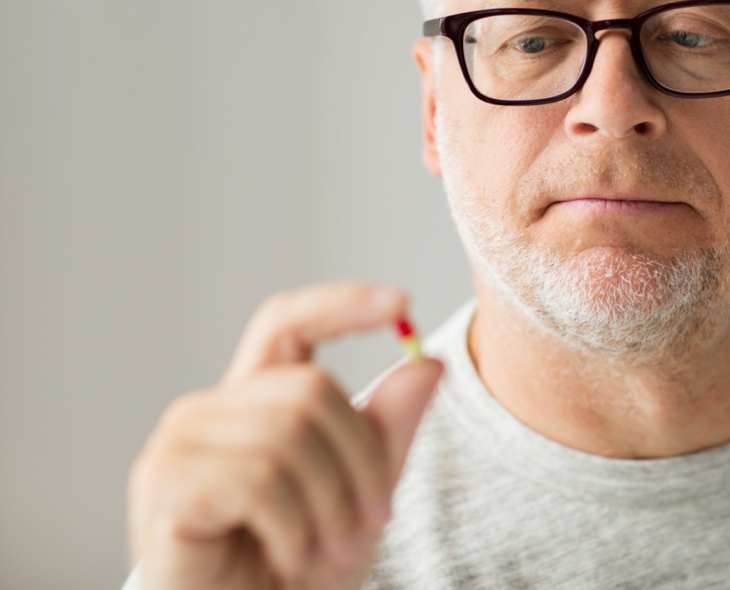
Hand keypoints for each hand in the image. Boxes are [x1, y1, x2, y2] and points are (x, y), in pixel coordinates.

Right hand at [127, 283, 442, 589]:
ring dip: (332, 505)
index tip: (400, 303)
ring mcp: (179, 444)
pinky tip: (289, 557)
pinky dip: (295, 528)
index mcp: (250, 403)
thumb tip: (429, 363)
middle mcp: (207, 412)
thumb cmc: (294, 573)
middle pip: (311, 390)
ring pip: (290, 434)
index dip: (340, 304)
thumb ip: (386, 432)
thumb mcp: (361, 498)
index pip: (286, 324)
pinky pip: (260, 480)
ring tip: (330, 550)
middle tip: (374, 523)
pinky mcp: (164, 485)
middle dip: (363, 461)